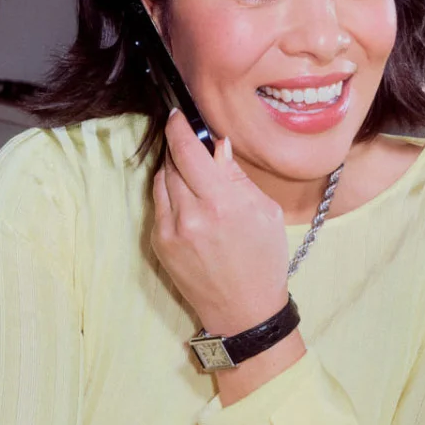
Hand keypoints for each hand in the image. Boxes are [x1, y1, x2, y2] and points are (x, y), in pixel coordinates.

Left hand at [151, 111, 289, 335]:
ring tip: (191, 171)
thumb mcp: (265, 212)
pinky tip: (186, 197)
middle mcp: (190, 215)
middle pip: (171, 162)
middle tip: (189, 140)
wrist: (244, 310)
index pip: (188, 151)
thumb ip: (236, 176)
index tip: (177, 115)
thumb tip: (218, 145)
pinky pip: (158, 204)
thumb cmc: (263, 260)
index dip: (179, 127)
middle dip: (178, 147)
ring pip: (161, 181)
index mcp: (221, 203)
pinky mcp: (159, 243)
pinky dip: (169, 192)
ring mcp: (170, 231)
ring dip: (173, 169)